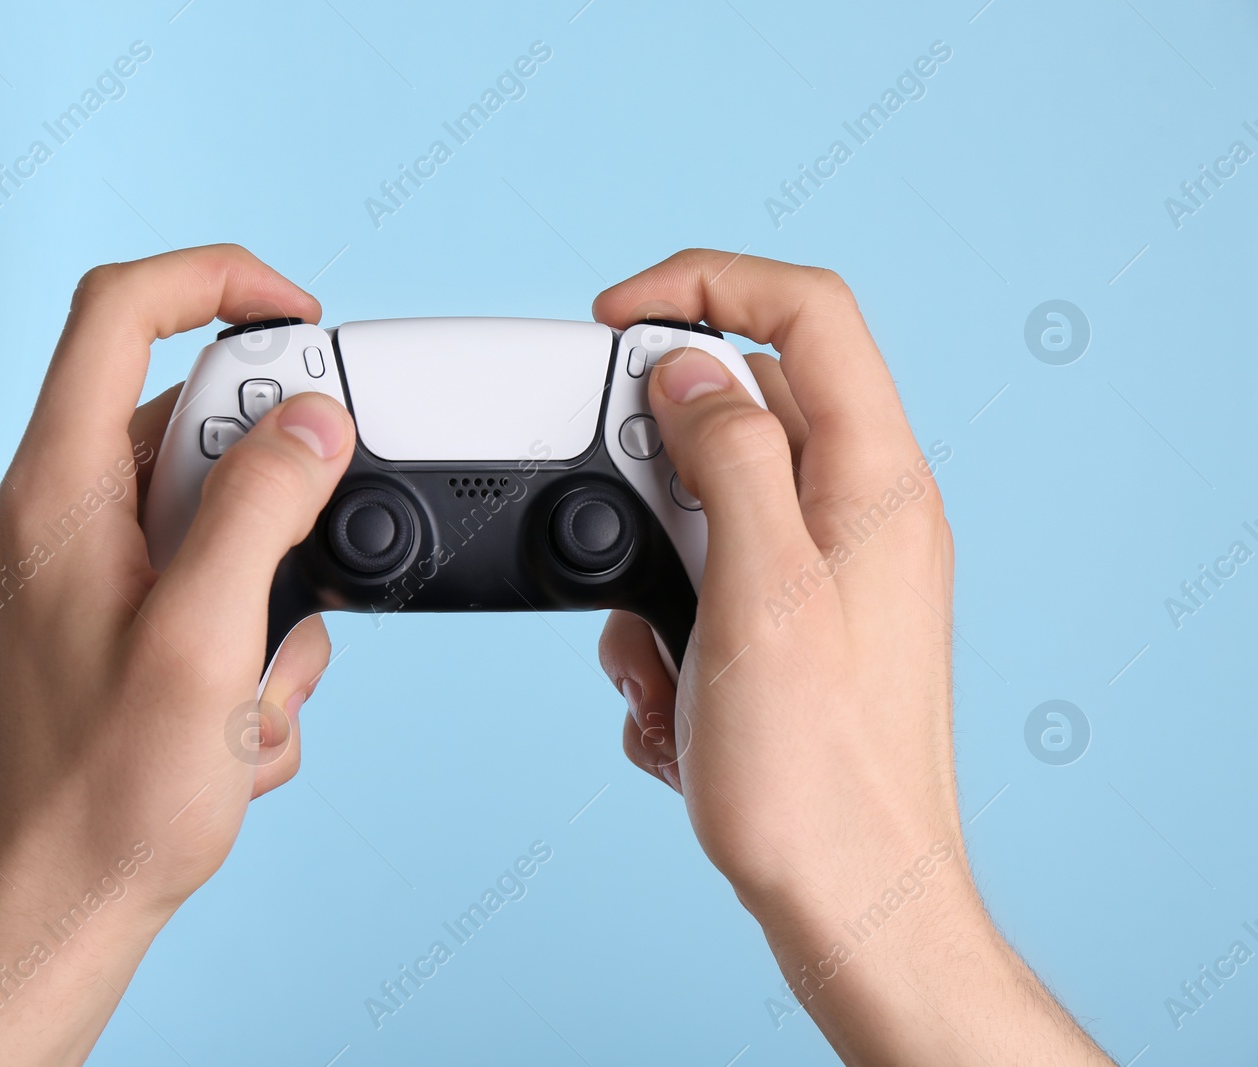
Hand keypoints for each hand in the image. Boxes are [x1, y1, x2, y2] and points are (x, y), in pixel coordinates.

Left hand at [0, 245, 355, 1064]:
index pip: (118, 311)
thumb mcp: (205, 642)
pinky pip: (203, 589)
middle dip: (273, 501)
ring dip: (267, 600)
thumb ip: (262, 510)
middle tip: (298, 573)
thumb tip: (312, 420)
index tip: (298, 314)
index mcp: (56, 492)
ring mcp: (81, 575)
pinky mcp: (109, 626)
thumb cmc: (105, 798)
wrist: (56, 910)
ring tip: (250, 692)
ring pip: (212, 520)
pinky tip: (233, 728)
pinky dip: (244, 647)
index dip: (214, 282)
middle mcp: (57, 517)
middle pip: (189, 425)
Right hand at [594, 250, 1111, 1064]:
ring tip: (658, 655)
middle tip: (618, 530)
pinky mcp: (791, 630)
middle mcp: (860, 514)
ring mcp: (827, 574)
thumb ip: (728, 459)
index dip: (705, 284)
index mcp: (876, 481)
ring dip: (649, 572)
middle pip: (741, 411)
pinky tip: (677, 703)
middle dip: (653, 469)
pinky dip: (665, 632)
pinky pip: (704, 582)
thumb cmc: (818, 775)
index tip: (615, 319)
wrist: (848, 901)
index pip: (805, 311)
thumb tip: (692, 370)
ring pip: (706, 507)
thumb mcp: (757, 595)